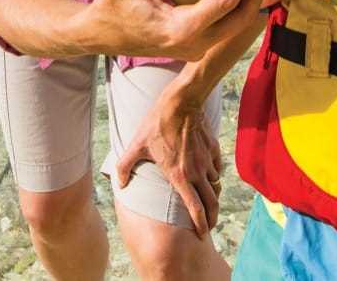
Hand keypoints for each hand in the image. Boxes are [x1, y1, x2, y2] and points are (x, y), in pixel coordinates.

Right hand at [87, 0, 267, 60]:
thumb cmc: (112, 8)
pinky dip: (239, 5)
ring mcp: (198, 48)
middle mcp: (194, 43)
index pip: (223, 2)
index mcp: (180, 30)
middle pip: (241, 16)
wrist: (100, 37)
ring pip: (238, 23)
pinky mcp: (197, 45)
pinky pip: (228, 25)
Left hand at [114, 88, 222, 236]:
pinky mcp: (213, 149)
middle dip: (212, 218)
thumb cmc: (157, 124)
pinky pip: (217, 168)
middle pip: (212, 203)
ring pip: (215, 185)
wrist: (181, 103)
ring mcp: (206, 160)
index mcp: (180, 176)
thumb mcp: (137, 145)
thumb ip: (125, 165)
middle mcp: (197, 171)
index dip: (201, 224)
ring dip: (212, 195)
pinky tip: (208, 174)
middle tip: (209, 225)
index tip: (202, 234)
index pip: (195, 208)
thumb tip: (119, 183)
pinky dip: (214, 175)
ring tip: (206, 200)